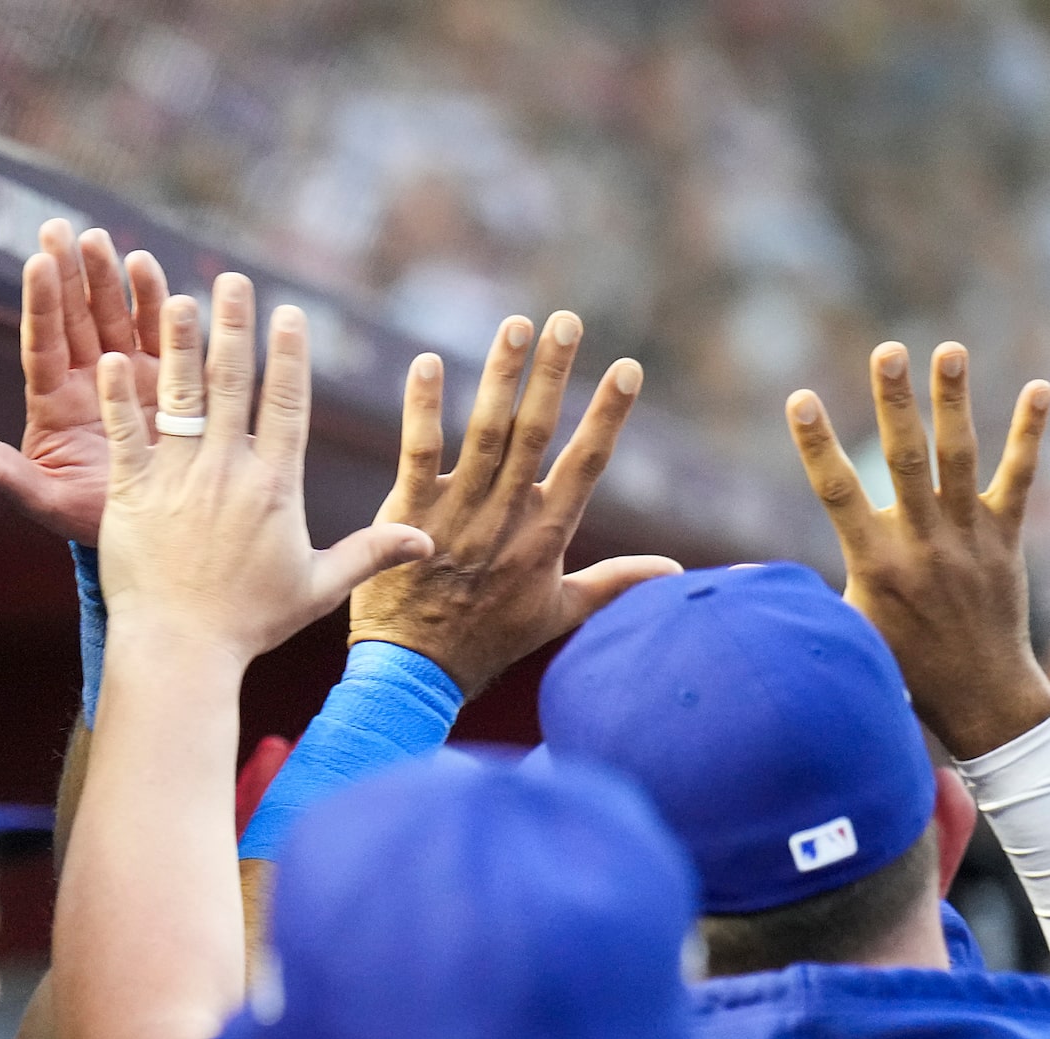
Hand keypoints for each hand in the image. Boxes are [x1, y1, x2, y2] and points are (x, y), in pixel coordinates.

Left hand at [0, 219, 168, 540]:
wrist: (154, 532)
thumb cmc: (88, 518)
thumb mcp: (42, 499)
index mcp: (52, 402)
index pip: (41, 344)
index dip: (40, 304)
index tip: (36, 262)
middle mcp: (88, 378)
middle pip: (74, 317)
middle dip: (68, 273)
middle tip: (58, 229)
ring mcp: (130, 373)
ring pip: (114, 314)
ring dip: (108, 277)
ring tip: (98, 239)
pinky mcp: (172, 377)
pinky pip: (162, 330)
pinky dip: (156, 299)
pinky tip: (149, 268)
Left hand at [93, 276, 431, 665]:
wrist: (182, 651)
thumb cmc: (249, 624)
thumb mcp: (318, 588)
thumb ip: (370, 554)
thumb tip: (429, 542)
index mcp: (275, 486)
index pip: (287, 405)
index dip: (289, 355)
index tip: (289, 313)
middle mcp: (228, 472)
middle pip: (233, 384)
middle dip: (233, 327)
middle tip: (232, 280)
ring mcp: (178, 480)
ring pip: (179, 397)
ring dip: (177, 344)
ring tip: (173, 298)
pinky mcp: (132, 496)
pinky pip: (126, 435)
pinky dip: (120, 396)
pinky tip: (112, 356)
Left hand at [350, 312, 677, 695]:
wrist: (415, 673)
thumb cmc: (487, 642)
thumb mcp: (560, 613)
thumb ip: (616, 582)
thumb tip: (676, 572)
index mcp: (545, 535)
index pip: (586, 463)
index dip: (607, 415)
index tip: (627, 368)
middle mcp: (505, 516)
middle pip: (535, 433)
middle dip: (552, 375)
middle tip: (566, 321)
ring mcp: (455, 513)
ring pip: (483, 432)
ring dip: (499, 377)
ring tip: (515, 325)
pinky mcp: (406, 514)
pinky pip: (416, 452)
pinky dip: (421, 408)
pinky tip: (425, 363)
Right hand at [789, 344, 1049, 757]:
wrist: (979, 697)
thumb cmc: (899, 668)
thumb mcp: (843, 631)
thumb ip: (806, 595)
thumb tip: (737, 585)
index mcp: (874, 564)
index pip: (837, 492)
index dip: (816, 444)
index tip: (799, 399)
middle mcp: (921, 543)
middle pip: (905, 459)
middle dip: (893, 402)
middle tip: (887, 351)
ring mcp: (967, 537)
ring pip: (960, 458)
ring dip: (953, 400)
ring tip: (947, 349)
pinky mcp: (1003, 538)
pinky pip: (1018, 479)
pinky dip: (1029, 434)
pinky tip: (1037, 389)